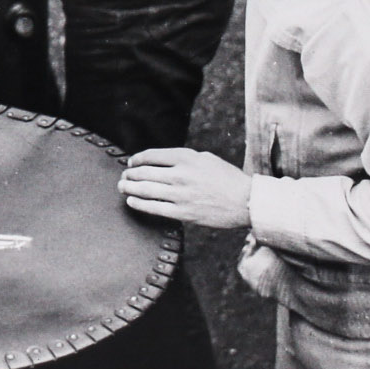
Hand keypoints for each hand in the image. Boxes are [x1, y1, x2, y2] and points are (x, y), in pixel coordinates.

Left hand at [119, 148, 253, 229]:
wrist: (247, 201)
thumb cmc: (228, 178)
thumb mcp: (206, 158)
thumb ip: (184, 158)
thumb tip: (161, 162)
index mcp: (187, 158)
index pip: (152, 155)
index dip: (137, 159)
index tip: (132, 162)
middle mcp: (181, 174)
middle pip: (145, 172)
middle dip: (130, 174)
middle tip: (124, 176)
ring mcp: (181, 195)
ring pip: (146, 190)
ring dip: (129, 187)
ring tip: (122, 187)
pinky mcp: (183, 213)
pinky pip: (154, 208)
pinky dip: (139, 204)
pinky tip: (132, 201)